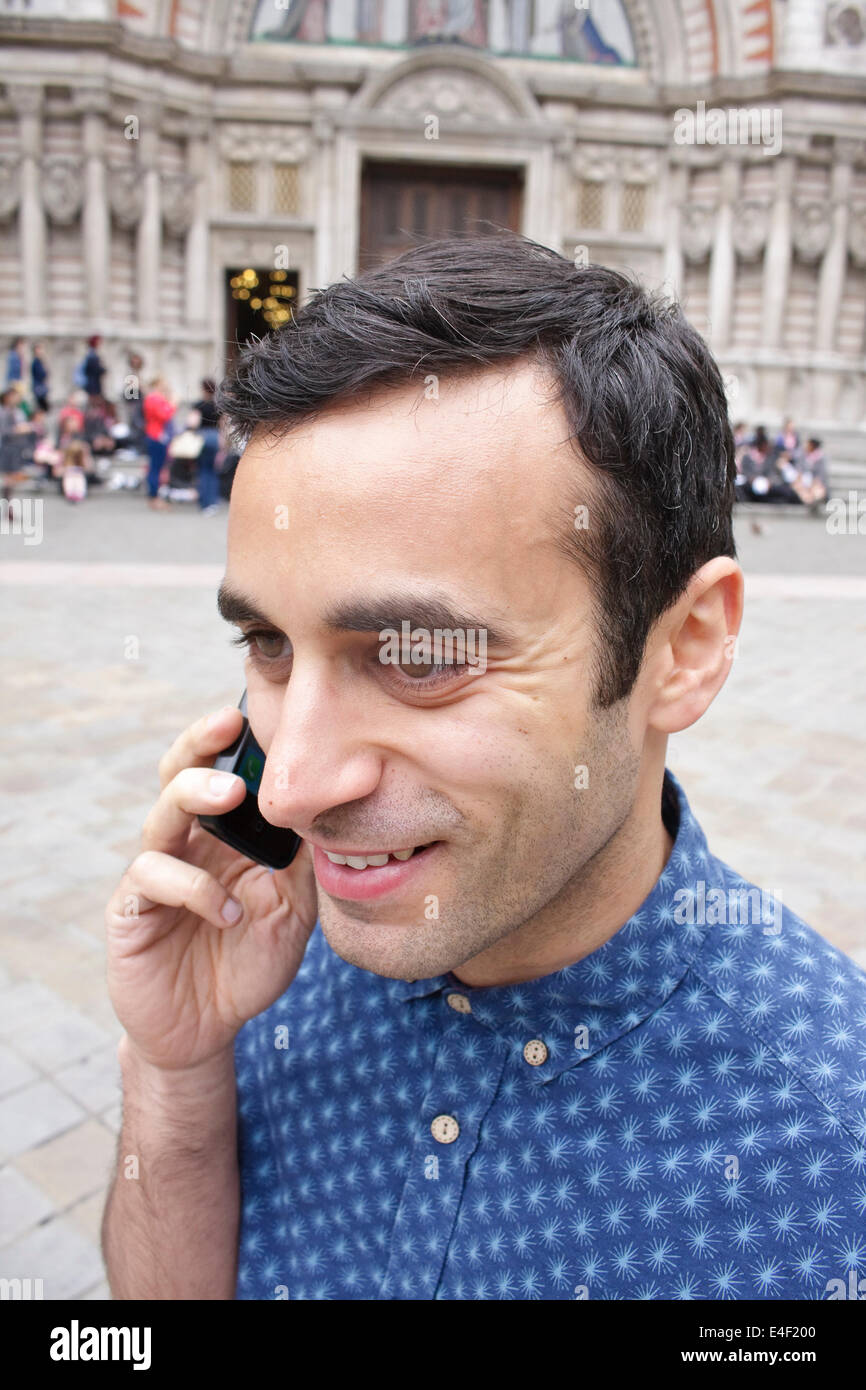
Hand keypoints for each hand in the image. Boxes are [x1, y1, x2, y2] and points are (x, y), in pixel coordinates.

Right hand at [105, 706, 317, 1071]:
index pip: (220, 771)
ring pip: (160, 818)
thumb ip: (304, 861)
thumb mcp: (292, 907)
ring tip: (233, 799)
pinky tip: (226, 912)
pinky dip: (193, 889)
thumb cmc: (248, 959)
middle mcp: (183, 844)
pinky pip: (152, 881)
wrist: (209, 1027)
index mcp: (220, 835)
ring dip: (195, 799)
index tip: (258, 711)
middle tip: (229, 727)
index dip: (231, 741)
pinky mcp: (132, 913)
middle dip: (200, 744)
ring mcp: (154, 875)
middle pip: (177, 776)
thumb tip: (335, 807)